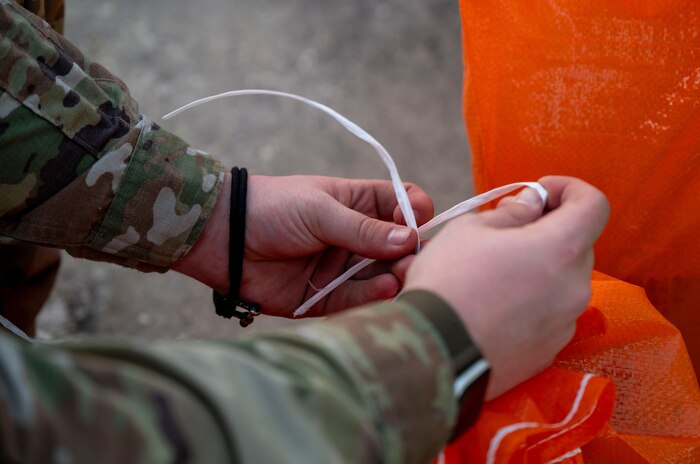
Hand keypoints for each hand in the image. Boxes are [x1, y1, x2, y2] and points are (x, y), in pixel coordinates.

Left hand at [175, 174, 433, 316]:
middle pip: (397, 248)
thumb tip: (410, 239)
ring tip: (401, 277)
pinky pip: (353, 300)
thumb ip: (363, 228)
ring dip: (394, 277)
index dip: (414, 215)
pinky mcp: (323, 297)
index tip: (417, 224)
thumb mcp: (320, 210)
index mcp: (357, 205)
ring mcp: (340, 268)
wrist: (222, 237)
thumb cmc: (271, 208)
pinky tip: (385, 288)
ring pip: (379, 276)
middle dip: (410, 254)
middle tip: (416, 262)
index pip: (401, 206)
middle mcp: (354, 238)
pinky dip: (370, 296)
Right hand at [403, 176, 608, 398]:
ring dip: (540, 267)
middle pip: (577, 244)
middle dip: (547, 230)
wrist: (433, 353)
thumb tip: (532, 204)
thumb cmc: (449, 281)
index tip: (537, 193)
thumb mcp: (470, 229)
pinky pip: (550, 314)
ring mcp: (565, 324)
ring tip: (494, 273)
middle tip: (504, 233)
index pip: (593, 205)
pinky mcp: (549, 352)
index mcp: (561, 248)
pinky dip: (532, 301)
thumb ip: (512, 212)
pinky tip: (494, 307)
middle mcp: (575, 287)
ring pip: (563, 281)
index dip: (568, 189)